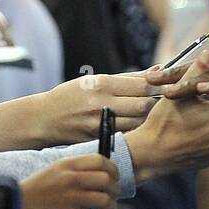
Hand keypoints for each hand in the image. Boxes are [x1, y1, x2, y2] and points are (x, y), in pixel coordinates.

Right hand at [20, 154, 118, 208]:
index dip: (113, 170)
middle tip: (112, 198)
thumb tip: (96, 177)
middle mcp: (71, 178)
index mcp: (66, 164)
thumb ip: (72, 172)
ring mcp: (70, 197)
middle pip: (107, 180)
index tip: (114, 179)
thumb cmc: (30, 194)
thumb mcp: (51, 172)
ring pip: (105, 200)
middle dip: (114, 191)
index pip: (101, 160)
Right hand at [38, 72, 157, 144]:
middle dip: (155, 103)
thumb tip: (157, 70)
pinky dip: (134, 128)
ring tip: (147, 112)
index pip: (142, 86)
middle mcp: (101, 104)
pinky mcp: (98, 139)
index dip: (158, 85)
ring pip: (138, 122)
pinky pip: (126, 133)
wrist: (43, 119)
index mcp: (101, 85)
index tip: (165, 85)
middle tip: (160, 100)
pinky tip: (133, 124)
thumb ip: (127, 78)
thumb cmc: (71, 95)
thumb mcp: (94, 80)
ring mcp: (100, 124)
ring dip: (146, 117)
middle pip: (143, 106)